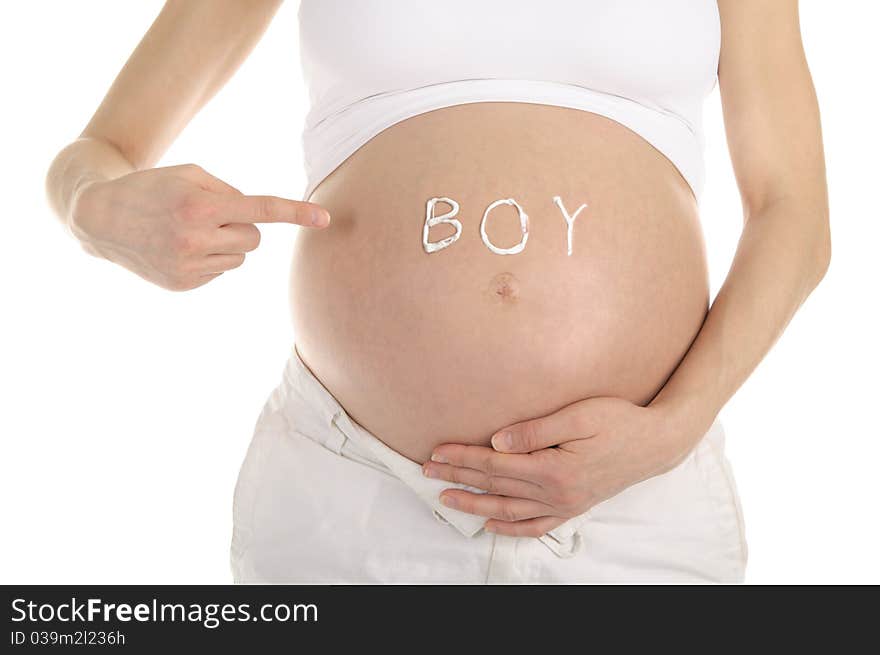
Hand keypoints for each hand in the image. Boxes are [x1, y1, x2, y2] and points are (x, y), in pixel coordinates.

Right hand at [69, 163, 330, 290]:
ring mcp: (188, 266)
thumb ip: (229, 192)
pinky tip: (179, 249)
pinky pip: (220, 271)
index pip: (260, 210)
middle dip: (241, 226)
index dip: (295, 213)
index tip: (325, 219)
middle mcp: (195, 238)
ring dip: (225, 243)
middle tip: (210, 216)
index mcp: (200, 205)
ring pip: (239, 257)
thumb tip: (259, 220)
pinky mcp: (183, 285)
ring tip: (190, 231)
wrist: (101, 217)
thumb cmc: (154, 187)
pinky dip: (209, 259)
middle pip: (254, 237)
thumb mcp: (190, 173)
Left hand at [422, 397, 697, 536]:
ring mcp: (565, 504)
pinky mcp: (574, 506)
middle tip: (427, 473)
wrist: (657, 443)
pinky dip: (512, 528)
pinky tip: (493, 525)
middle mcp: (556, 493)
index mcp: (553, 469)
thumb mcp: (578, 416)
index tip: (436, 452)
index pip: (494, 464)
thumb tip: (496, 442)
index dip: (462, 458)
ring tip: (447, 500)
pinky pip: (537, 525)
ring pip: (509, 510)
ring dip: (475, 506)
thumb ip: (535, 431)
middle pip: (495, 487)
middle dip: (458, 479)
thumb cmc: (619, 421)